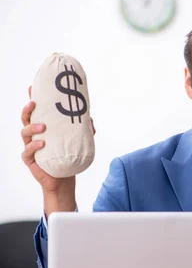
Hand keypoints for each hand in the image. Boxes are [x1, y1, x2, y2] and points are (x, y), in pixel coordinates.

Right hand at [20, 86, 95, 214]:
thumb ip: (84, 131)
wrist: (64, 180)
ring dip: (32, 128)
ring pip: (25, 133)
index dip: (33, 99)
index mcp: (44, 128)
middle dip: (28, 110)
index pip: (37, 111)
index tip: (32, 87)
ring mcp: (31, 147)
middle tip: (34, 104)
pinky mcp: (30, 159)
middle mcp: (34, 136)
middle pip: (26, 119)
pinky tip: (41, 144)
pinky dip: (34, 147)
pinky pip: (28, 151)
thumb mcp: (78, 142)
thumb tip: (90, 119)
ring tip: (43, 127)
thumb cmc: (68, 157)